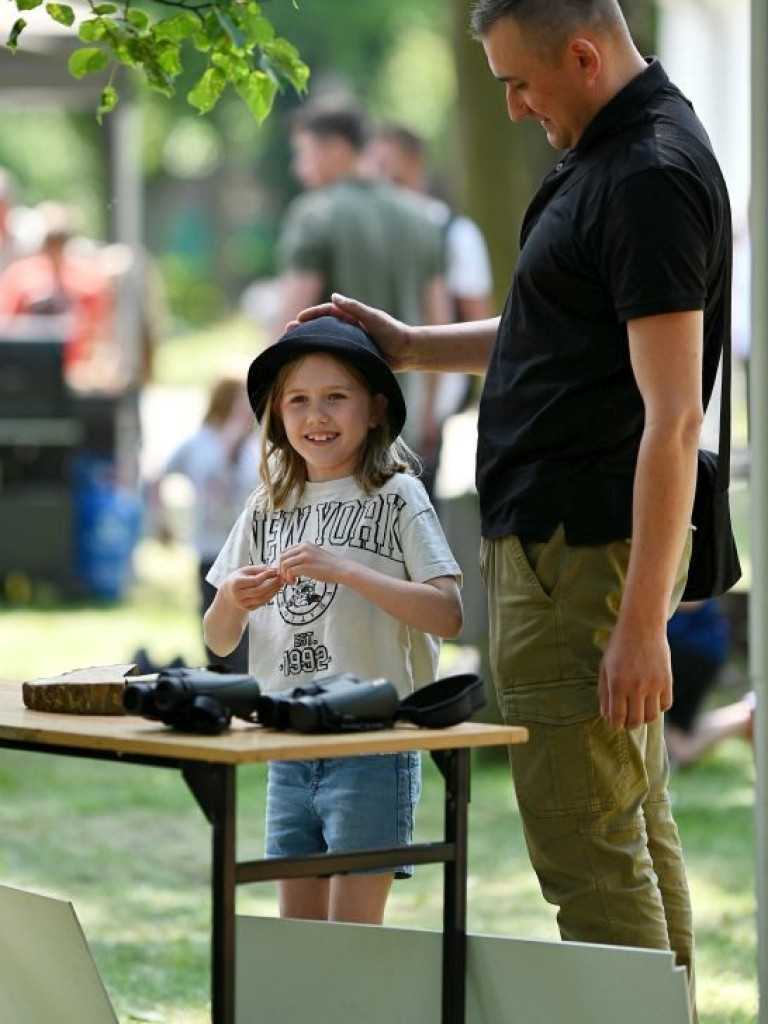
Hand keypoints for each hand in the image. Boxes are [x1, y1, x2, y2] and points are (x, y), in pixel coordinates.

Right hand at [221, 565, 281, 610]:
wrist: (228, 593)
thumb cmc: (238, 579)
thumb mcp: (244, 571)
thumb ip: (258, 569)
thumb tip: (273, 570)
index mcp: (236, 584)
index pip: (254, 581)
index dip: (266, 576)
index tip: (274, 571)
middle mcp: (238, 595)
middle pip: (259, 591)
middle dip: (272, 584)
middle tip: (280, 578)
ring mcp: (243, 604)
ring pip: (262, 598)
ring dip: (273, 591)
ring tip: (280, 584)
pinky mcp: (248, 608)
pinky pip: (262, 603)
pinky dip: (270, 596)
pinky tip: (275, 590)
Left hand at [279, 543, 346, 584]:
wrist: (341, 569)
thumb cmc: (329, 565)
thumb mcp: (314, 555)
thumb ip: (303, 556)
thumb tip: (290, 564)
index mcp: (304, 545)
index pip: (285, 551)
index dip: (282, 562)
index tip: (285, 571)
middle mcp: (303, 548)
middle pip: (282, 557)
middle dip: (281, 569)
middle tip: (285, 577)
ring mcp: (304, 557)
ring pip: (284, 565)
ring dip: (285, 575)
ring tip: (291, 581)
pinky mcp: (306, 566)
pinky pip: (290, 572)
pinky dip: (289, 578)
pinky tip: (295, 582)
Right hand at [293, 294, 413, 371]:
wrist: (407, 352)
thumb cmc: (392, 332)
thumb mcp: (373, 317)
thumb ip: (354, 308)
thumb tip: (333, 297)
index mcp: (353, 316)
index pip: (327, 312)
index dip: (312, 314)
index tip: (298, 319)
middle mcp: (350, 328)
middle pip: (323, 326)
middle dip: (305, 328)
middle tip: (288, 331)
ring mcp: (352, 342)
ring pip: (328, 341)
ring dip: (312, 342)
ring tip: (295, 347)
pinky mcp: (356, 355)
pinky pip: (337, 355)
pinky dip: (324, 357)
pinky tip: (313, 364)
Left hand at [597, 621, 672, 729]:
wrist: (642, 626)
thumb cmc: (619, 646)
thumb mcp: (605, 667)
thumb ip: (604, 692)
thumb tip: (606, 715)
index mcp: (617, 684)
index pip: (617, 717)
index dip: (615, 725)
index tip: (615, 724)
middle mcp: (636, 687)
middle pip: (635, 721)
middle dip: (629, 725)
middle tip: (627, 722)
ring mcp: (653, 685)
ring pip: (652, 717)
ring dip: (644, 718)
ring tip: (639, 712)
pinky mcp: (667, 681)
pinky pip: (665, 705)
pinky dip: (658, 707)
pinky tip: (651, 701)